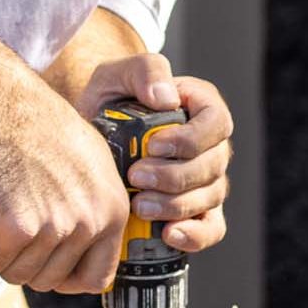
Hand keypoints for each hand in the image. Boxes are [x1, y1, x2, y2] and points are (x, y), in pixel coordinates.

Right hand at [0, 77, 129, 294]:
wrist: (7, 109)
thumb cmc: (44, 129)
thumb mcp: (93, 165)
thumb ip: (95, 206)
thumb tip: (87, 241)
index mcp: (112, 210)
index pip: (98, 276)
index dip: (70, 278)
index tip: (51, 268)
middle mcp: (89, 223)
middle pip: (51, 279)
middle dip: (28, 262)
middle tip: (14, 234)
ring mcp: (54, 228)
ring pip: (19, 273)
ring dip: (3, 254)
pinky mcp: (16, 229)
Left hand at [77, 54, 232, 252]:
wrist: (90, 137)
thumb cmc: (108, 101)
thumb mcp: (117, 75)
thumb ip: (144, 71)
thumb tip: (167, 98)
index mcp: (201, 107)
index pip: (216, 123)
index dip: (192, 139)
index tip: (154, 145)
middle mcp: (211, 146)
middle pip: (213, 165)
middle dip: (175, 176)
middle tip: (136, 176)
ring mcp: (207, 181)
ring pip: (210, 198)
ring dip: (176, 205)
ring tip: (139, 205)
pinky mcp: (196, 211)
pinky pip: (210, 229)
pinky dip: (194, 236)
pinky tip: (168, 235)